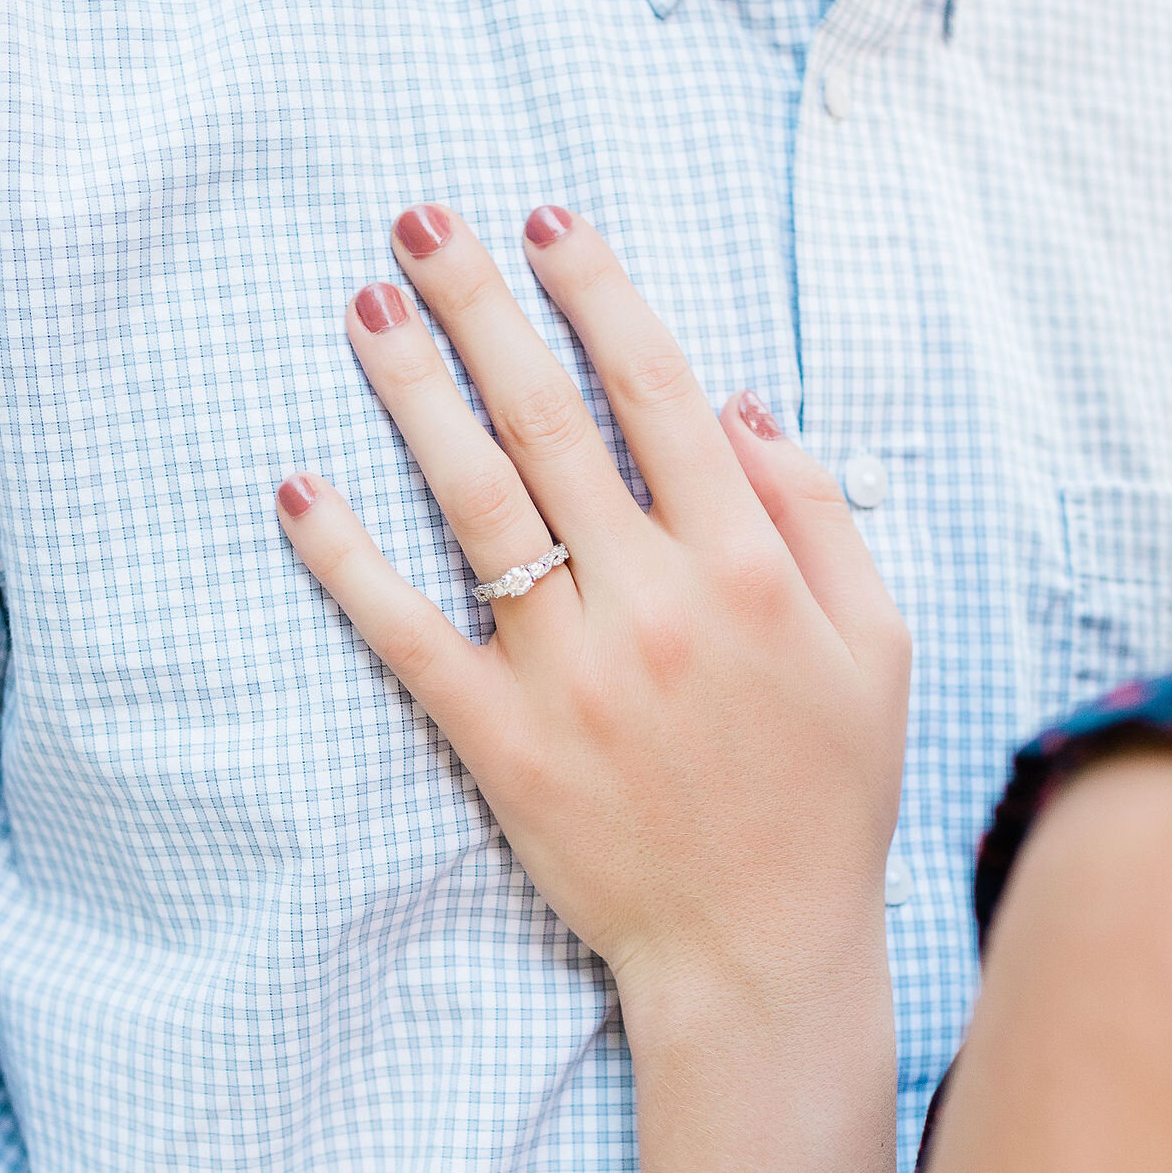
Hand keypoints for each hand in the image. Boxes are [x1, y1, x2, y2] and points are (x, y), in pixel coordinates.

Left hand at [274, 203, 910, 1016]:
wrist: (758, 951)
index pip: (658, 393)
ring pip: (475, 500)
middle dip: (482, 307)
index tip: (548, 221)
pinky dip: (347, 558)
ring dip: (413, 392)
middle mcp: (653, 602)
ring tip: (365, 309)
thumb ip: (816, 515)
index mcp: (747, 567)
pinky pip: (407, 632)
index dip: (598, 294)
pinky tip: (299, 488)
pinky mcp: (501, 740)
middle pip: (549, 421)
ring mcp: (570, 671)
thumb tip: (734, 405)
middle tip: (420, 225)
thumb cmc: (824, 796)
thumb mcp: (872, 646)